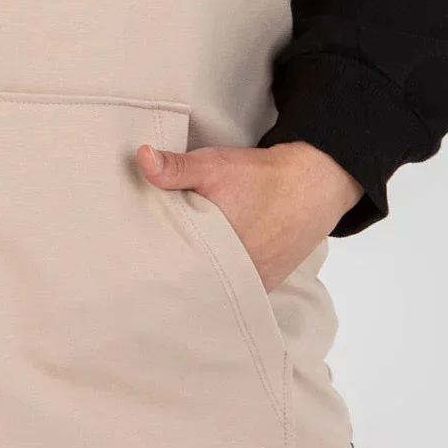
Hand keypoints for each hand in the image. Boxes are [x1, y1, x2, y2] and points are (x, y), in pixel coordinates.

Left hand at [136, 140, 363, 291]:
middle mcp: (236, 276)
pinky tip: (201, 272)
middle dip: (172, 274)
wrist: (312, 185)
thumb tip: (141, 158)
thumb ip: (175, 168)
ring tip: (171, 269)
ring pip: (212, 288)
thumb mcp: (213, 166)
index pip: (173, 270)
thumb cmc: (260, 177)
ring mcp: (251, 284)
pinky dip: (218, 281)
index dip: (153, 264)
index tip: (136, 260)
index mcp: (216, 253)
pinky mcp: (264, 283)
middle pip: (192, 282)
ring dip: (196, 278)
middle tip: (148, 266)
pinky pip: (234, 289)